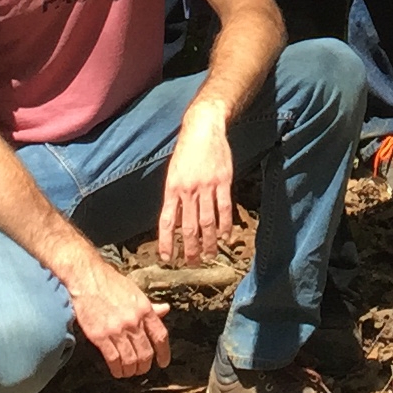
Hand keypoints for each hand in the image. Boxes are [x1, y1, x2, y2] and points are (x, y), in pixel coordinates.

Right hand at [65, 252, 170, 377]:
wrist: (87, 278)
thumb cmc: (110, 283)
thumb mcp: (135, 291)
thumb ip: (150, 306)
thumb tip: (166, 310)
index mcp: (144, 309)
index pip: (160, 336)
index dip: (164, 353)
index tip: (163, 362)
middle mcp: (133, 321)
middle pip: (146, 352)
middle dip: (145, 365)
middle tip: (142, 369)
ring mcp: (117, 329)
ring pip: (130, 359)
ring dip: (131, 370)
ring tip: (129, 372)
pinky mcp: (100, 336)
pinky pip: (113, 358)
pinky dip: (117, 369)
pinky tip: (117, 371)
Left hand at [155, 101, 235, 265]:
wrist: (202, 128)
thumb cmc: (186, 152)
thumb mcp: (173, 173)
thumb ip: (174, 197)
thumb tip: (174, 222)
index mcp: (172, 188)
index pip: (166, 222)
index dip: (166, 242)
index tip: (167, 258)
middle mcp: (188, 190)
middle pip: (188, 226)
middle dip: (190, 248)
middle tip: (192, 264)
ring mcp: (206, 186)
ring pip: (207, 221)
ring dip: (209, 242)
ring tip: (210, 256)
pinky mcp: (223, 181)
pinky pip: (224, 208)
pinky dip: (225, 225)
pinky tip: (226, 237)